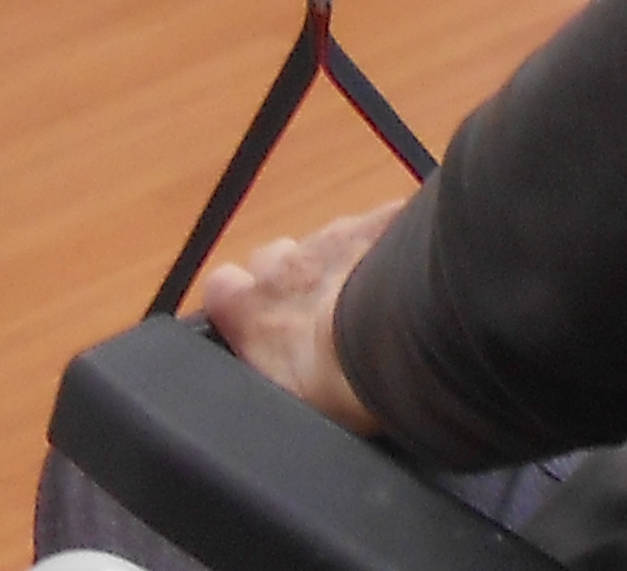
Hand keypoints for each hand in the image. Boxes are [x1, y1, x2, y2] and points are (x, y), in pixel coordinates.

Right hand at [193, 200, 404, 430]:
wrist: (398, 342)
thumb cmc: (336, 385)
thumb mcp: (281, 404)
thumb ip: (263, 378)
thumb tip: (273, 390)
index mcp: (248, 308)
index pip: (220, 289)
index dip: (241, 302)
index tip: (262, 324)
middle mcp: (284, 263)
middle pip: (275, 261)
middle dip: (293, 282)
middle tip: (323, 316)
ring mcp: (335, 235)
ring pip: (328, 244)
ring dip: (341, 267)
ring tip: (371, 303)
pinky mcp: (381, 222)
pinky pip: (378, 231)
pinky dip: (385, 249)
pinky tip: (406, 279)